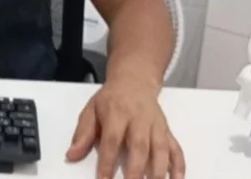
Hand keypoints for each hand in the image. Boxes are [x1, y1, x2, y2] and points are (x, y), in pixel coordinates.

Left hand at [66, 77, 184, 178]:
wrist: (134, 80)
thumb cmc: (111, 99)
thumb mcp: (91, 110)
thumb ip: (83, 134)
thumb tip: (71, 155)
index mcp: (117, 113)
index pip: (112, 140)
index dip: (108, 162)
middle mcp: (139, 119)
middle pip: (139, 146)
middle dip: (136, 170)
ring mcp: (155, 125)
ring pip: (160, 149)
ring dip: (159, 171)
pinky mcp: (167, 130)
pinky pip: (176, 148)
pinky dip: (179, 165)